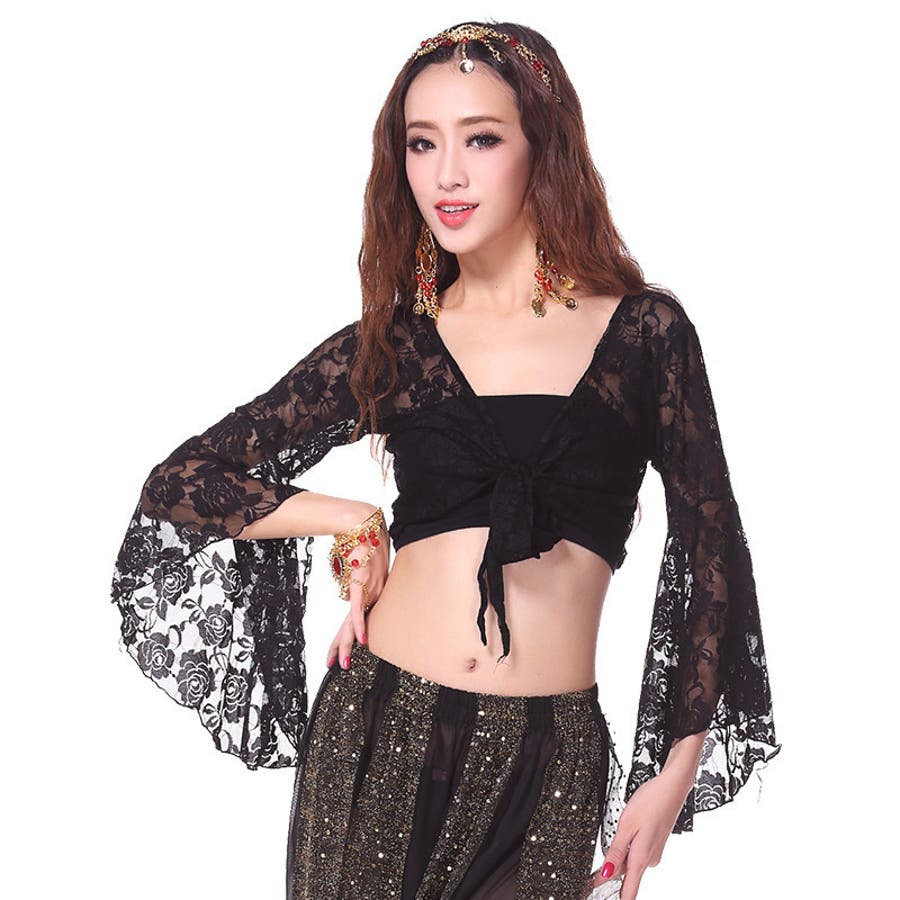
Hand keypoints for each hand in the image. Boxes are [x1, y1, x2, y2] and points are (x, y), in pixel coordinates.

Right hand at [326, 519, 389, 668]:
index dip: (350, 637)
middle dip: (344, 647)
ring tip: (343, 662)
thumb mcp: (364, 561)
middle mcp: (369, 594)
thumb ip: (358, 574)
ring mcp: (366, 590)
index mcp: (369, 592)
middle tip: (340, 666)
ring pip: (352, 622)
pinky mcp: (361, 583)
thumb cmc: (367, 539)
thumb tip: (350, 583)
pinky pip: (358, 609)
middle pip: (352, 626)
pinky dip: (359, 625)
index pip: (355, 619)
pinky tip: (360, 640)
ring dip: (346, 643)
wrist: (366, 523)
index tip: (345, 653)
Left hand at [582, 769, 691, 899]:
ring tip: (615, 837)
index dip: (613, 897)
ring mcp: (654, 852)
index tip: (598, 897)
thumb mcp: (626, 825)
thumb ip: (615, 852)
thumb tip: (605, 874)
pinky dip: (627, 848)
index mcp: (641, 858)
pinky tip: (625, 833)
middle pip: (625, 875)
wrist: (672, 788)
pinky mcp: (655, 844)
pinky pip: (636, 853)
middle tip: (594, 868)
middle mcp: (649, 859)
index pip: (629, 892)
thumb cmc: (651, 802)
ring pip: (630, 861)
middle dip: (610, 872)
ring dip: (619, 856)